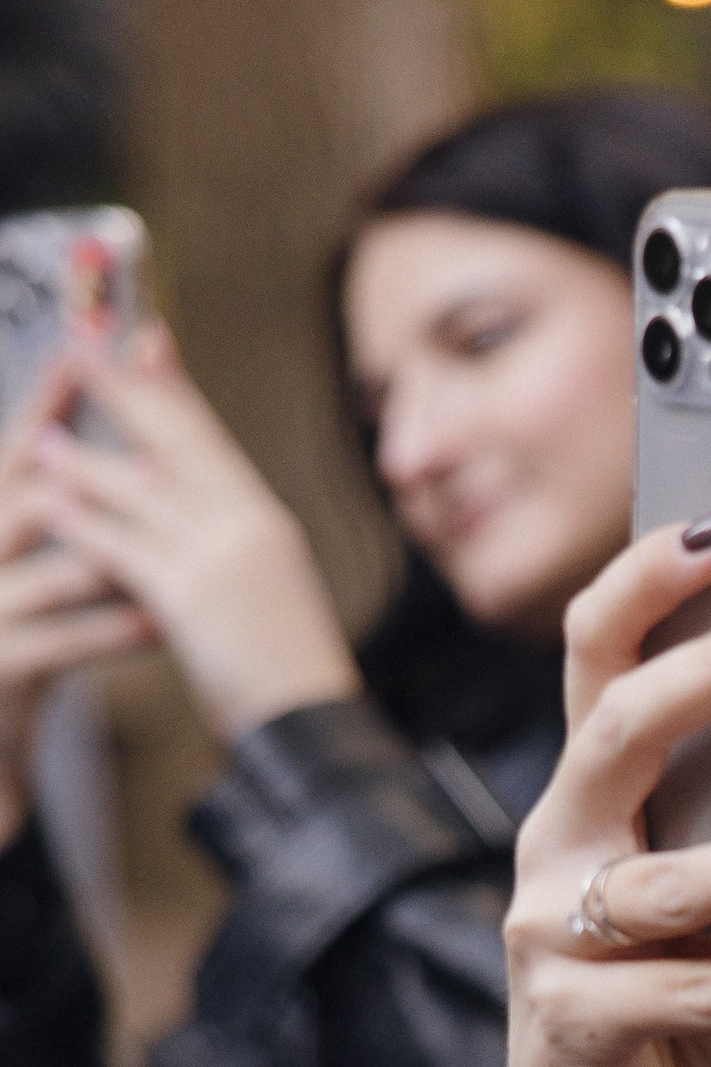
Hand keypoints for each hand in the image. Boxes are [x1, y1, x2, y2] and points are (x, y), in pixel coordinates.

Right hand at [0, 362, 152, 841]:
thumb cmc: (16, 640)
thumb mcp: (26, 568)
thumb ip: (51, 509)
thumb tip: (89, 443)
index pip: (14, 449)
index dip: (49, 398)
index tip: (91, 350)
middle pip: (32, 491)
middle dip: (95, 465)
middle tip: (157, 448)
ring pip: (53, 565)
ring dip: (119, 548)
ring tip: (175, 534)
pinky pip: (63, 642)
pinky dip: (115, 628)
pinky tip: (159, 620)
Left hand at [25, 327, 357, 742]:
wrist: (313, 726)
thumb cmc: (288, 667)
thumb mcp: (271, 587)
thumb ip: (236, 541)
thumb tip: (201, 510)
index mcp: (264, 520)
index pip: (211, 437)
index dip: (173, 386)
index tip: (145, 339)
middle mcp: (246, 525)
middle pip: (176, 443)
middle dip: (124, 394)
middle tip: (81, 350)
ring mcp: (220, 558)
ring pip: (143, 492)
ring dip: (87, 463)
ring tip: (41, 442)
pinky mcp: (192, 598)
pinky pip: (127, 550)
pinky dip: (87, 525)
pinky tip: (54, 508)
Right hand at [490, 520, 710, 1066]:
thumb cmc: (687, 986)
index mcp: (595, 789)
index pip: (599, 647)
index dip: (650, 577)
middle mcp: (556, 841)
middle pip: (616, 730)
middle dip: (708, 677)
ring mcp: (549, 931)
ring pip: (654, 881)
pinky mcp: (570, 1022)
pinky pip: (664, 994)